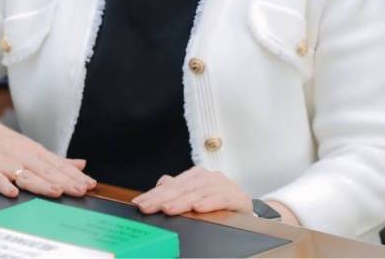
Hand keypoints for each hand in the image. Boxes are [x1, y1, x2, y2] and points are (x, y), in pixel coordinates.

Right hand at [0, 109, 95, 199]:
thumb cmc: (2, 142)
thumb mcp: (31, 147)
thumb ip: (56, 159)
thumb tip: (81, 164)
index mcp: (34, 152)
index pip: (58, 165)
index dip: (74, 176)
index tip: (90, 184)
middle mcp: (22, 156)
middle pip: (46, 171)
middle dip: (64, 181)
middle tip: (81, 190)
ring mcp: (3, 163)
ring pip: (25, 175)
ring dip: (40, 184)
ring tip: (56, 192)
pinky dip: (3, 185)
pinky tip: (12, 193)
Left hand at [131, 166, 252, 215]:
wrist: (246, 207)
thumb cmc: (218, 201)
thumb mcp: (195, 195)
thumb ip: (177, 190)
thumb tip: (160, 184)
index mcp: (195, 176)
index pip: (170, 185)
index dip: (153, 194)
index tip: (139, 203)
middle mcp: (207, 178)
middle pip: (181, 189)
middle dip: (162, 198)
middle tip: (147, 207)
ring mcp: (222, 185)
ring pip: (198, 193)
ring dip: (182, 201)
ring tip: (168, 208)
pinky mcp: (237, 197)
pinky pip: (221, 199)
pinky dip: (209, 203)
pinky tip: (198, 207)